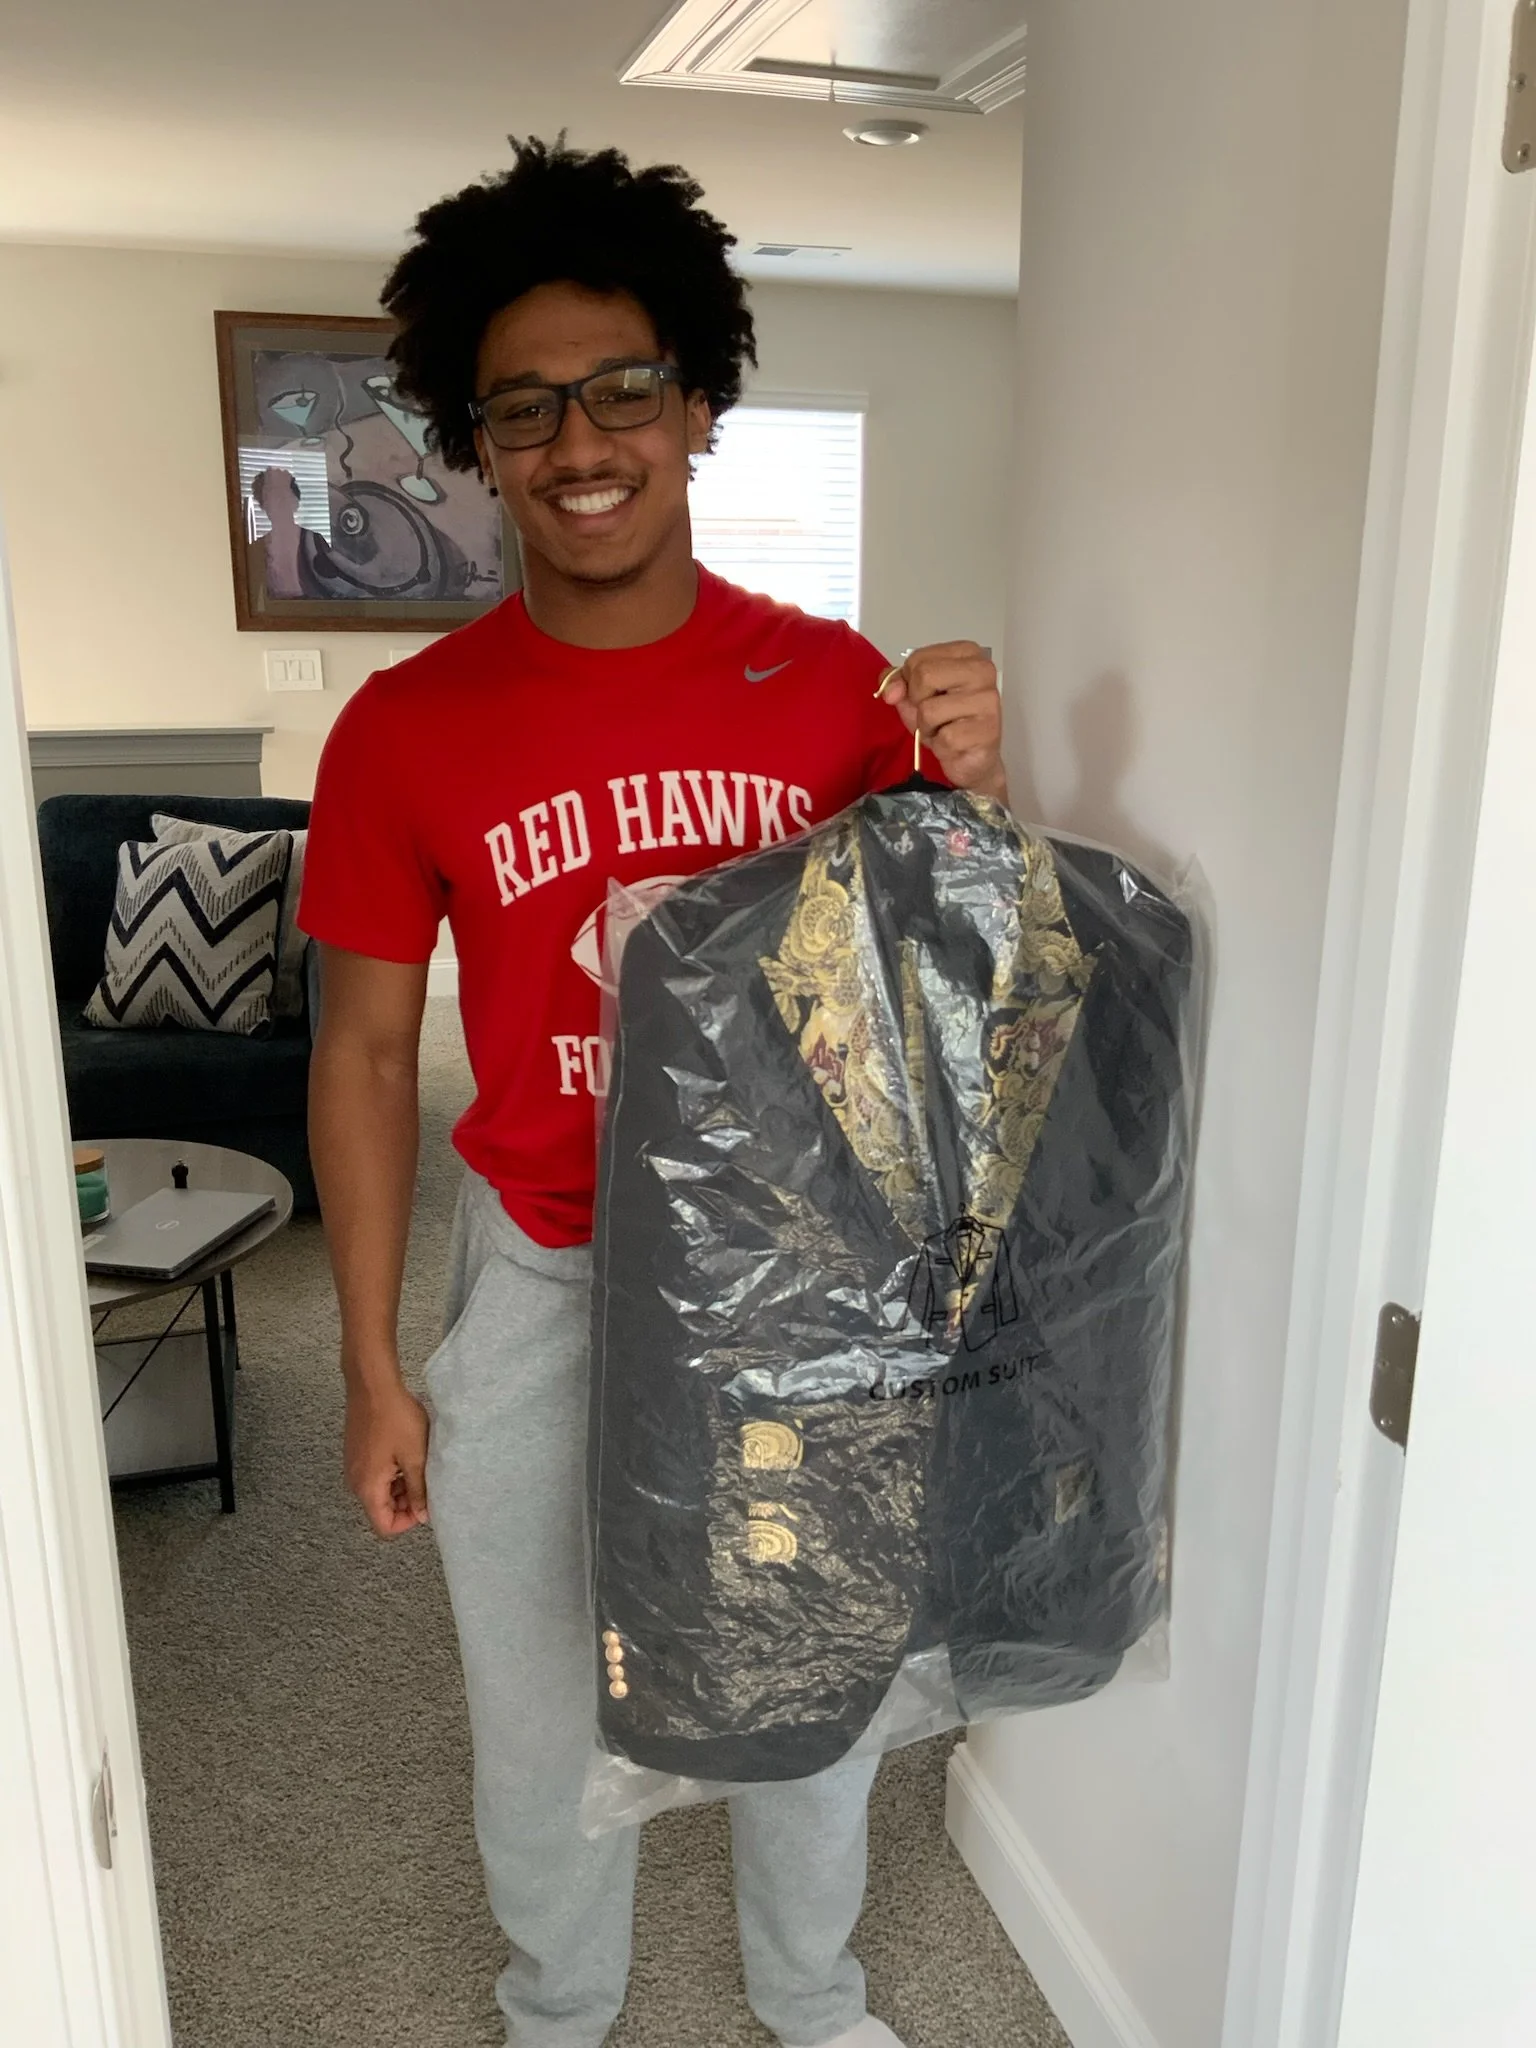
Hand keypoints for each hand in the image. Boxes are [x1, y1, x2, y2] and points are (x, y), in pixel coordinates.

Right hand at [343, 1375, 429, 1536]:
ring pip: (379, 1492)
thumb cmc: (395, 1418)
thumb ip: (418, 1490)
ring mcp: (354, 1467)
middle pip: (381, 1509)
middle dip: (405, 1503)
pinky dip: (391, 1473)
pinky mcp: (356, 1453)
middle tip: (426, 1482)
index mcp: (368, 1488)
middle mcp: (355, 1483)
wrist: (373, 1385)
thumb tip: (422, 1516)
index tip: (425, 1504)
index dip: (407, 1522)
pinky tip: (406, 1454)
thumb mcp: (415, 1457)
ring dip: (400, 1486)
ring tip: (418, 1465)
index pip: (384, 1526)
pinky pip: (374, 1475)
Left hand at [879, 641, 1007, 802]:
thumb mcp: (914, 694)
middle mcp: (983, 670)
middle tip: (935, 714)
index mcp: (967, 653)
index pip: (918, 658)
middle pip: (924, 675)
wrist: (969, 758)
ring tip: (945, 729)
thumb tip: (890, 691)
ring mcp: (988, 700)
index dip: (910, 682)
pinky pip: (943, 737)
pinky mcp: (987, 730)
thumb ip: (897, 682)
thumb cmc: (946, 721)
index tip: (926, 695)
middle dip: (918, 702)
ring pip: (929, 709)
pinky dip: (941, 745)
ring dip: (927, 727)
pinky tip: (955, 743)